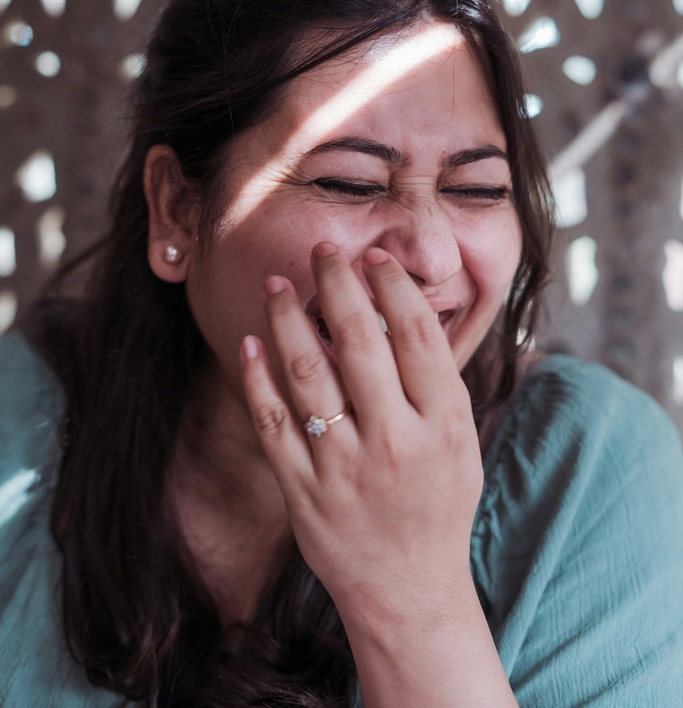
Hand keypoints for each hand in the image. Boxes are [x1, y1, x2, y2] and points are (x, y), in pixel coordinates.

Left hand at [239, 241, 483, 631]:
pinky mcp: (303, 492)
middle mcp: (394, 442)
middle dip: (337, 284)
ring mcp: (343, 468)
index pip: (416, 335)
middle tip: (322, 250)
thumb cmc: (438, 504)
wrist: (409, 590)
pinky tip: (251, 344)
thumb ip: (436, 382)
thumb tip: (401, 307)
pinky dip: (257, 380)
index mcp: (443, 425)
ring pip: (308, 374)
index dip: (393, 286)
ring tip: (277, 285)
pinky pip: (273, 424)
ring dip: (287, 320)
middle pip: (361, 342)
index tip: (374, 255)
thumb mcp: (459, 442)